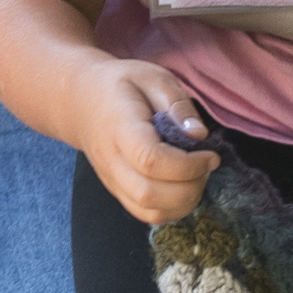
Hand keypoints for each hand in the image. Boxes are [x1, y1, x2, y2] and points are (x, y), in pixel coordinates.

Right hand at [77, 60, 218, 225]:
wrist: (83, 100)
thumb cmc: (122, 86)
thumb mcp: (154, 77)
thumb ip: (178, 104)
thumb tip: (199, 136)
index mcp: (120, 128)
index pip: (150, 160)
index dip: (187, 165)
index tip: (210, 154)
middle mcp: (111, 161)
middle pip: (149, 194)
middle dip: (190, 187)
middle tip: (207, 165)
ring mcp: (112, 181)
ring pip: (149, 211)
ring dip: (184, 202)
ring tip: (197, 176)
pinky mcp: (118, 192)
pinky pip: (147, 215)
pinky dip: (173, 209)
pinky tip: (184, 187)